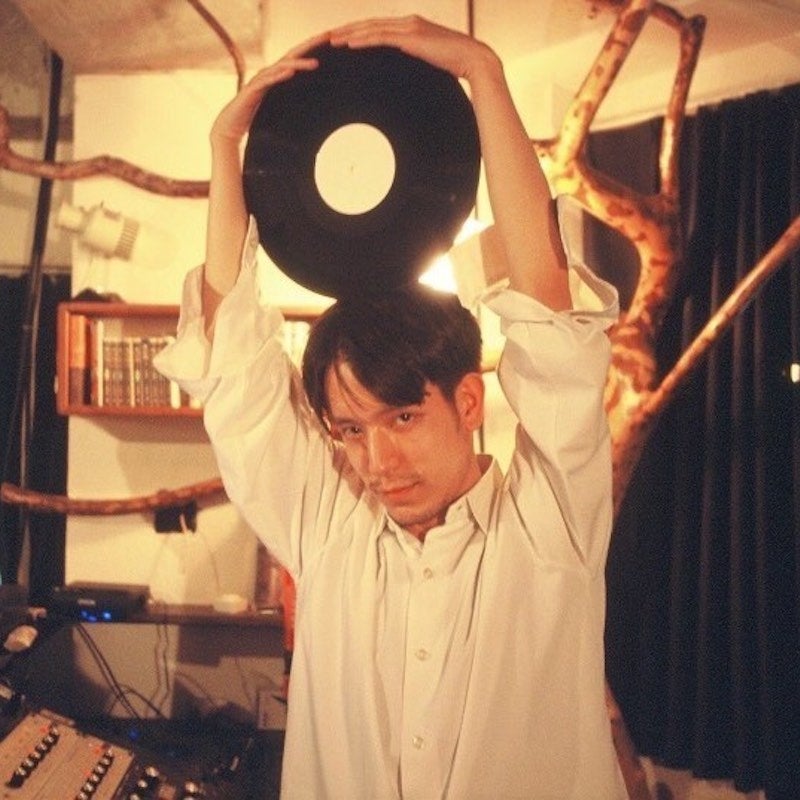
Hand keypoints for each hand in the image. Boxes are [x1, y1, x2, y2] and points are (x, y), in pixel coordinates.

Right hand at [210, 32, 329, 144]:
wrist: (230, 127)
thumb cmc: (254, 119)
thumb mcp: (278, 109)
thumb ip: (291, 105)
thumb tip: (312, 112)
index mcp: (276, 77)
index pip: (297, 61)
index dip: (312, 52)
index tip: (330, 45)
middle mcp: (268, 74)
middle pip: (292, 57)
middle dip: (309, 48)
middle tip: (327, 40)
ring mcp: (260, 81)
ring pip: (281, 67)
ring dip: (298, 64)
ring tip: (315, 64)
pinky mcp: (252, 90)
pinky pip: (266, 81)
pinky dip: (278, 76)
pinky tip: (289, 72)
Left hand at [328, 15, 497, 83]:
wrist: (473, 59)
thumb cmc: (455, 65)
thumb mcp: (430, 62)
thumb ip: (415, 61)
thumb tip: (405, 75)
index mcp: (411, 27)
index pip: (377, 27)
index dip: (357, 32)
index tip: (339, 39)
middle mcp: (408, 22)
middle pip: (369, 24)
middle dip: (346, 30)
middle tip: (325, 37)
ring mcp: (409, 28)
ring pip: (371, 29)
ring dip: (349, 34)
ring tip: (330, 41)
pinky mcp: (411, 37)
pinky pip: (381, 37)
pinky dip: (363, 40)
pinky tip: (349, 45)